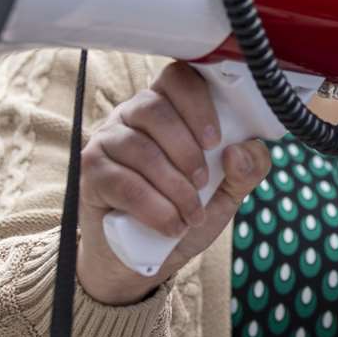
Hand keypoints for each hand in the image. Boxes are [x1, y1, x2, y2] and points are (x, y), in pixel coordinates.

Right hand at [76, 62, 271, 305]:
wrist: (140, 258)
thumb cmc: (183, 212)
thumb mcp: (227, 193)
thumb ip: (247, 169)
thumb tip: (239, 150)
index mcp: (168, 107)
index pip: (178, 78)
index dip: (198, 104)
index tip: (215, 141)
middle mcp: (132, 115)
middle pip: (154, 109)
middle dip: (187, 151)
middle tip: (203, 183)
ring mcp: (107, 140)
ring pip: (140, 149)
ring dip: (174, 187)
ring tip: (191, 214)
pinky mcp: (90, 171)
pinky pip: (123, 182)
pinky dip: (155, 208)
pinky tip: (172, 226)